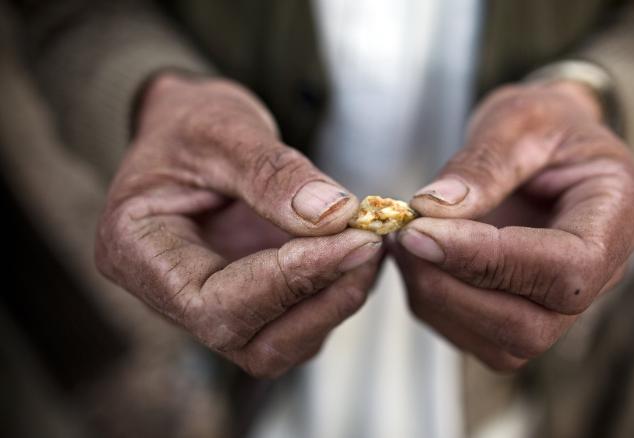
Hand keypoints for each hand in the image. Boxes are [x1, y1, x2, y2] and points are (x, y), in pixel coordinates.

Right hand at [96, 72, 382, 377]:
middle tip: (370, 243)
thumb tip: (334, 216)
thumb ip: (274, 173)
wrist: (194, 129)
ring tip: (369, 242)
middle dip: (320, 299)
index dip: (288, 280)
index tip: (351, 238)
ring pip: (282, 344)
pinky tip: (358, 250)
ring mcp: (215, 304)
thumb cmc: (191, 122)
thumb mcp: (224, 129)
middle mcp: (172, 294)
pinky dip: (336, 293)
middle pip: (251, 342)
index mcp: (137, 254)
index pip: (213, 303)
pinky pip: (299, 322)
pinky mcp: (253, 302)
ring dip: (335, 301)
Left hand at [391, 81, 633, 370]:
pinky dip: (434, 304)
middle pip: (533, 326)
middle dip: (454, 287)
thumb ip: (482, 164)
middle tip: (405, 235)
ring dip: (438, 298)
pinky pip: (477, 337)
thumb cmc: (545, 123)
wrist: (549, 143)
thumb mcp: (518, 119)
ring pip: (502, 343)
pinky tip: (418, 258)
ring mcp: (564, 305)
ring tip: (407, 240)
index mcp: (621, 216)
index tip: (420, 231)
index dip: (488, 259)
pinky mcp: (525, 315)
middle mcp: (604, 275)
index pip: (566, 268)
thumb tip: (432, 209)